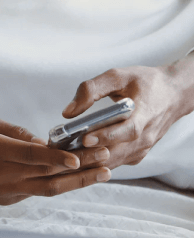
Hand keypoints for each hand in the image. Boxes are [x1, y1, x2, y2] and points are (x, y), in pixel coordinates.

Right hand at [0, 118, 110, 205]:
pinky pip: (38, 190)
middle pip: (48, 175)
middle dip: (81, 168)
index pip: (32, 156)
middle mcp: (4, 176)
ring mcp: (8, 192)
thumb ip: (15, 132)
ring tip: (103, 172)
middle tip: (106, 159)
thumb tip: (42, 141)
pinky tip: (78, 175)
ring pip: (49, 189)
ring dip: (79, 181)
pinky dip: (60, 182)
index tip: (78, 155)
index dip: (56, 157)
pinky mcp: (10, 200)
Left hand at [62, 65, 184, 168]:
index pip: (127, 131)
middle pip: (117, 152)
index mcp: (145, 114)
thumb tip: (68, 111)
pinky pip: (116, 162)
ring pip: (115, 162)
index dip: (106, 136)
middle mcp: (145, 137)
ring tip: (66, 155)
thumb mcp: (118, 76)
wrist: (173, 94)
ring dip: (91, 161)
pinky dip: (98, 161)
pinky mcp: (137, 154)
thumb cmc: (145, 83)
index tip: (85, 137)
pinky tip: (78, 156)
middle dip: (90, 154)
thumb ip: (92, 89)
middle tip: (65, 152)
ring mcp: (142, 149)